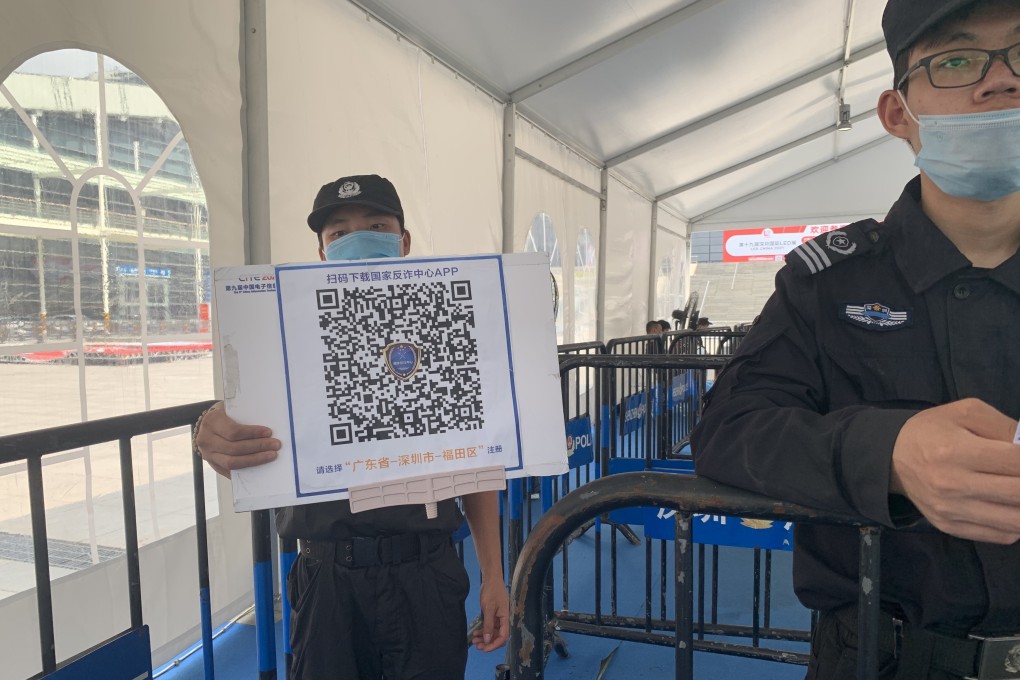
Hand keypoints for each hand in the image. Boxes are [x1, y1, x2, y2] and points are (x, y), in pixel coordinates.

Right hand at [195, 404, 279, 477]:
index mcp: (212, 422)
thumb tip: (266, 428)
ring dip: (254, 460)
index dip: (252, 433)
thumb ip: (244, 415)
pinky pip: (229, 471)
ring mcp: (208, 454)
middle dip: (257, 447)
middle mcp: (206, 439)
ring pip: (232, 462)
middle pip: (234, 448)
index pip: (233, 431)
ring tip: (270, 455)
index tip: (268, 432)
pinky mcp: (212, 464)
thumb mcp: (230, 409)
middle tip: (275, 445)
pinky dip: (245, 470)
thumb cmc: (224, 414)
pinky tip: (259, 468)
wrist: (207, 424)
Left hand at [471, 580, 508, 651]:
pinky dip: (483, 631)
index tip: (484, 648)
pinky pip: (489, 627)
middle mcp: (503, 620)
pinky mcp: (492, 615)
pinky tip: (475, 632)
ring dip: (484, 638)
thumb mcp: (489, 609)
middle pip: (497, 637)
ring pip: (492, 633)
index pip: (503, 637)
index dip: (494, 645)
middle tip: (477, 646)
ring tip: (474, 640)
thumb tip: (487, 640)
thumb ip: (488, 625)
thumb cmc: (491, 592)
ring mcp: (498, 618)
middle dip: (488, 643)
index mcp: (505, 619)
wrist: (491, 579)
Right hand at [891, 398, 1019, 543]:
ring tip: (1015, 490)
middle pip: (1018, 493)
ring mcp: (951, 510)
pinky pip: (1002, 535)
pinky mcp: (951, 527)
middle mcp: (952, 484)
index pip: (1016, 461)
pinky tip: (1009, 505)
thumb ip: (1003, 426)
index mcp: (956, 451)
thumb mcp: (966, 412)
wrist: (893, 458)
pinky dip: (1015, 523)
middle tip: (1019, 474)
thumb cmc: (932, 431)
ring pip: (1015, 521)